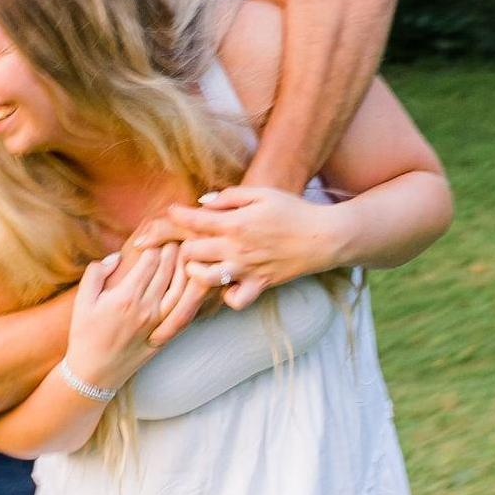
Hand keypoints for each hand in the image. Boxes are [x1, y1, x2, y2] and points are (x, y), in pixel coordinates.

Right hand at [65, 245, 189, 393]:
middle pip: (168, 270)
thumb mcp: (82, 301)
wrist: (93, 374)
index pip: (150, 260)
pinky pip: (183, 310)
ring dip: (184, 267)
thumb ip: (96, 273)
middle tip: (176, 235)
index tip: (158, 232)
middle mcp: (146, 308)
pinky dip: (190, 292)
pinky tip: (191, 282)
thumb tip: (116, 257)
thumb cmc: (85, 335)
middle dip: (173, 248)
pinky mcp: (164, 335)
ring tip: (185, 252)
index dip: (156, 242)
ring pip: (181, 288)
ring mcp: (159, 323)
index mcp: (126, 296)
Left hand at [135, 186, 348, 310]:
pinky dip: (226, 295)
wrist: (323, 237)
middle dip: (183, 245)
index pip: (192, 221)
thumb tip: (202, 202)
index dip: (175, 215)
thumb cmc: (292, 210)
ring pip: (204, 279)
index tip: (171, 212)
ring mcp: (246, 270)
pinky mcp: (259, 285)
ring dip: (197, 271)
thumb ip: (229, 196)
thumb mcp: (261, 193)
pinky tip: (228, 283)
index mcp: (234, 223)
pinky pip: (233, 301)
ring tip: (202, 263)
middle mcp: (236, 249)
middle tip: (188, 241)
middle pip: (190, 252)